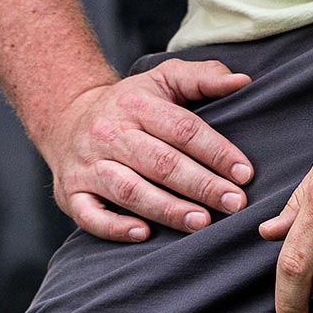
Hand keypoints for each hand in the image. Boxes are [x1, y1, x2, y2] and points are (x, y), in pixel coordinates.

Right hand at [41, 59, 254, 241]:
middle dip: (202, 185)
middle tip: (235, 203)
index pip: (183, 129)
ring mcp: (89, 165)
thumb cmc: (131, 101)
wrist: (67, 118)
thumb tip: (243, 81)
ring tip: (202, 222)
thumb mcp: (164, 79)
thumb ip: (204, 77)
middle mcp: (111, 134)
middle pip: (161, 162)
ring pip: (130, 190)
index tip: (245, 173)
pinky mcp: (71, 193)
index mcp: (138, 104)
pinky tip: (144, 235)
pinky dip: (116, 227)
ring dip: (168, 209)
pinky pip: (90, 215)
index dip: (216, 152)